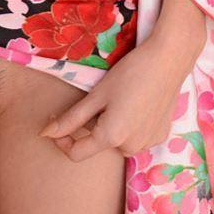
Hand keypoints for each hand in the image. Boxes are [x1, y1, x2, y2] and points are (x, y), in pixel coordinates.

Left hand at [36, 32, 196, 160]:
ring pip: (118, 139)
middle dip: (93, 124)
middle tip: (99, 96)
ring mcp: (149, 143)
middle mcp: (131, 148)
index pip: (76, 154)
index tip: (55, 120)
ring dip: (112, 124)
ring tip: (120, 97)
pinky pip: (136, 135)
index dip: (61, 139)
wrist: (168, 60)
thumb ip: (71, 118)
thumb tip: (45, 133)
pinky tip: (136, 101)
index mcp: (111, 138)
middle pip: (99, 143)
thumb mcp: (96, 94)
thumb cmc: (129, 73)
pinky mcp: (161, 135)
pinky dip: (130, 123)